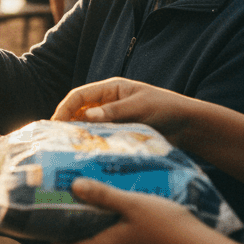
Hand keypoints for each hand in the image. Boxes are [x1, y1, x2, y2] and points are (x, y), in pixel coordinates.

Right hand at [52, 77, 192, 141]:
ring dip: (78, 134)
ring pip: (88, 125)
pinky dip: (92, 143)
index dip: (65, 108)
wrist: (188, 125)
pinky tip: (87, 154)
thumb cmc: (166, 108)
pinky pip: (100, 137)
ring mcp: (113, 118)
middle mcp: (108, 103)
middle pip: (80, 110)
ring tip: (68, 149)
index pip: (79, 95)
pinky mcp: (120, 132)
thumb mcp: (139, 107)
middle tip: (56, 139)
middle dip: (66, 122)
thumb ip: (114, 112)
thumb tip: (86, 115)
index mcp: (111, 89)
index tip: (55, 123)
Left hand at [53, 178, 209, 243]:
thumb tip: (74, 186)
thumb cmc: (166, 225)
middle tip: (75, 216)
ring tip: (103, 216)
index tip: (47, 231)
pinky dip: (121, 242)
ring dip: (102, 238)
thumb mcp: (132, 204)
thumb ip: (103, 195)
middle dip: (80, 236)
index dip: (56, 243)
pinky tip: (131, 226)